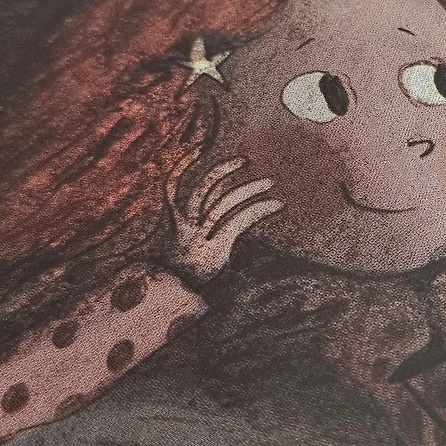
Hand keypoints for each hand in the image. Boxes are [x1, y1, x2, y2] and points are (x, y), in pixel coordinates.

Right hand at [166, 155, 281, 281]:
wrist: (170, 299)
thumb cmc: (174, 272)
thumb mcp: (173, 247)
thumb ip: (186, 225)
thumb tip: (198, 211)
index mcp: (171, 221)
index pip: (173, 183)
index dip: (184, 163)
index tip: (198, 147)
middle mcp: (183, 225)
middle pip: (204, 188)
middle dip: (224, 169)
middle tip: (246, 160)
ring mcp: (199, 237)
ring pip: (225, 202)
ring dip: (249, 190)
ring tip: (269, 183)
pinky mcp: (215, 248)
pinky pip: (239, 221)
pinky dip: (259, 210)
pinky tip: (275, 205)